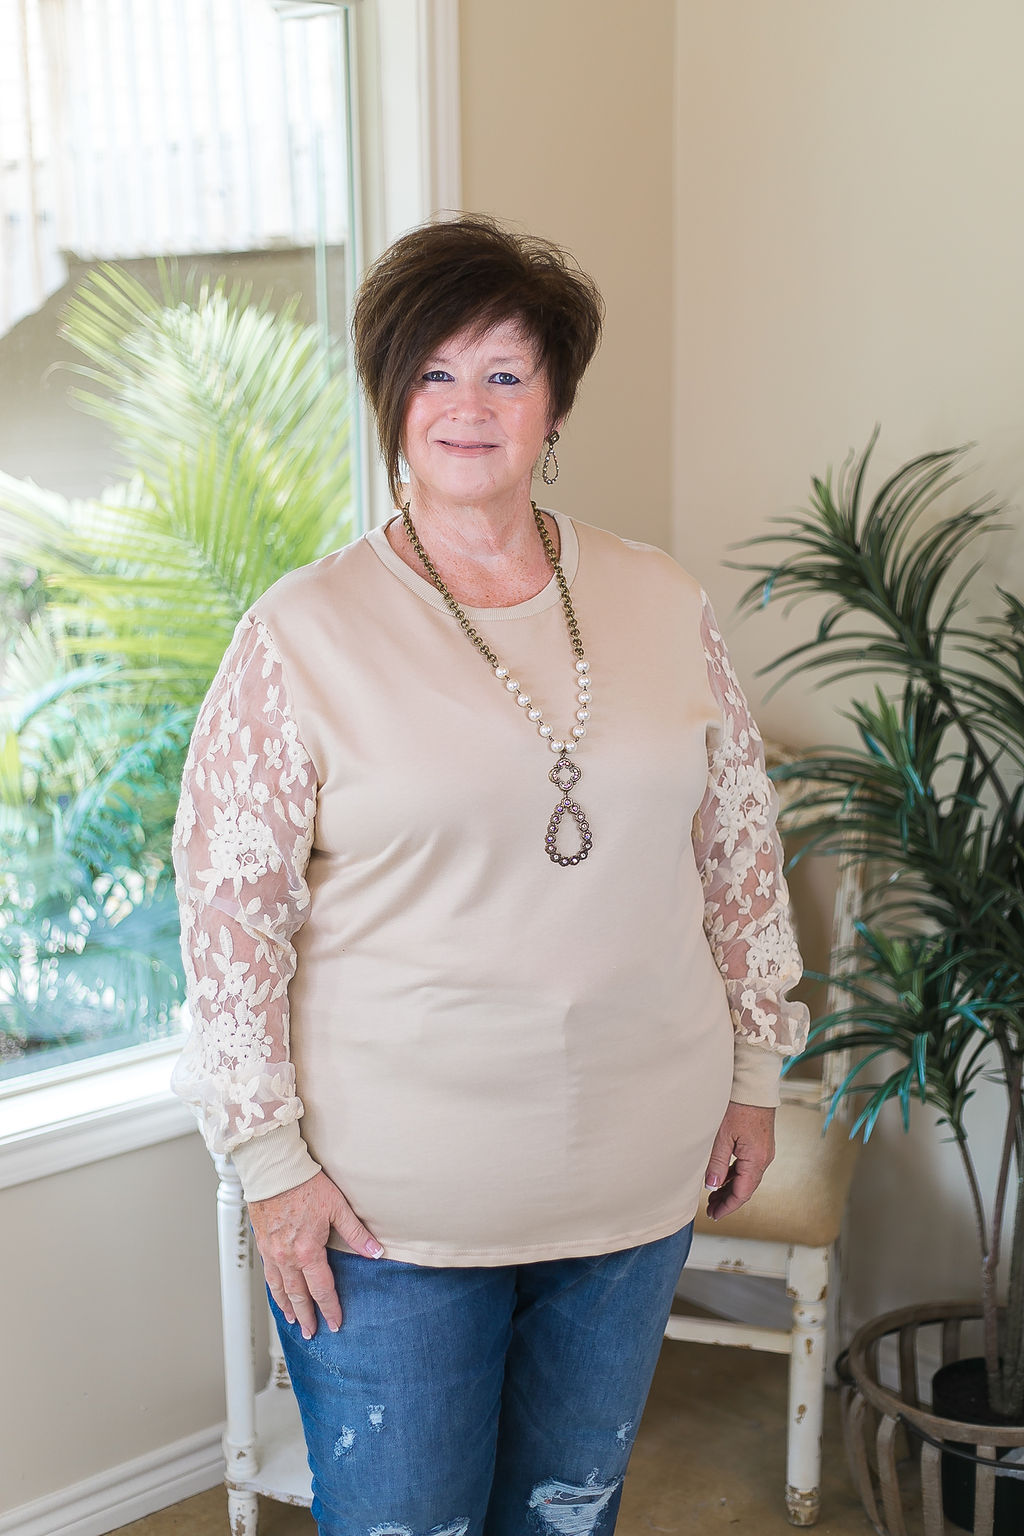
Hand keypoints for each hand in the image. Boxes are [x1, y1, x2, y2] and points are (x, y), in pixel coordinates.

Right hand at [248, 1171, 383, 1338]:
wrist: (274, 1171)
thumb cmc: (305, 1185)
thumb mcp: (338, 1208)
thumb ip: (357, 1234)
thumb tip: (376, 1252)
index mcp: (308, 1252)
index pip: (322, 1290)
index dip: (330, 1308)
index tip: (335, 1323)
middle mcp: (288, 1258)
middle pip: (299, 1296)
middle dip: (307, 1316)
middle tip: (312, 1332)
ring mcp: (273, 1253)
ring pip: (280, 1289)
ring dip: (288, 1308)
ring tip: (294, 1320)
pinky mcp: (263, 1244)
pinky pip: (268, 1275)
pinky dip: (274, 1290)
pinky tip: (278, 1293)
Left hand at [703, 1101, 775, 1221]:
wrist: (754, 1085)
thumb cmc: (738, 1106)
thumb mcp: (722, 1136)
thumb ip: (717, 1163)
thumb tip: (712, 1186)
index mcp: (756, 1160)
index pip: (742, 1193)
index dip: (728, 1206)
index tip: (714, 1215)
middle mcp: (764, 1159)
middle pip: (746, 1188)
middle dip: (728, 1200)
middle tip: (710, 1210)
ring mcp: (764, 1151)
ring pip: (747, 1178)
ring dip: (731, 1188)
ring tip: (713, 1196)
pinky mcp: (760, 1144)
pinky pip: (748, 1166)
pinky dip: (735, 1175)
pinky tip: (722, 1177)